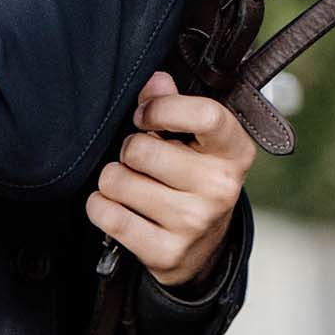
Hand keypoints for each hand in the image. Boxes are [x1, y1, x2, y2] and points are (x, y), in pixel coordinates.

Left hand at [84, 69, 255, 288]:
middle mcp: (220, 187)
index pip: (205, 115)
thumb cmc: (195, 178)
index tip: (144, 115)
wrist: (202, 249)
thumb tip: (154, 81)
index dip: (162, 108)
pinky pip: (109, 216)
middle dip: (128, 149)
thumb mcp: (197, 140)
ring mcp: (194, 223)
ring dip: (113, 179)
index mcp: (234, 151)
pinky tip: (114, 205)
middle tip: (139, 159)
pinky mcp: (167, 253)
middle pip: (141, 150)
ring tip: (131, 183)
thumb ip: (174, 103)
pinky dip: (100, 206)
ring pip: (117, 181)